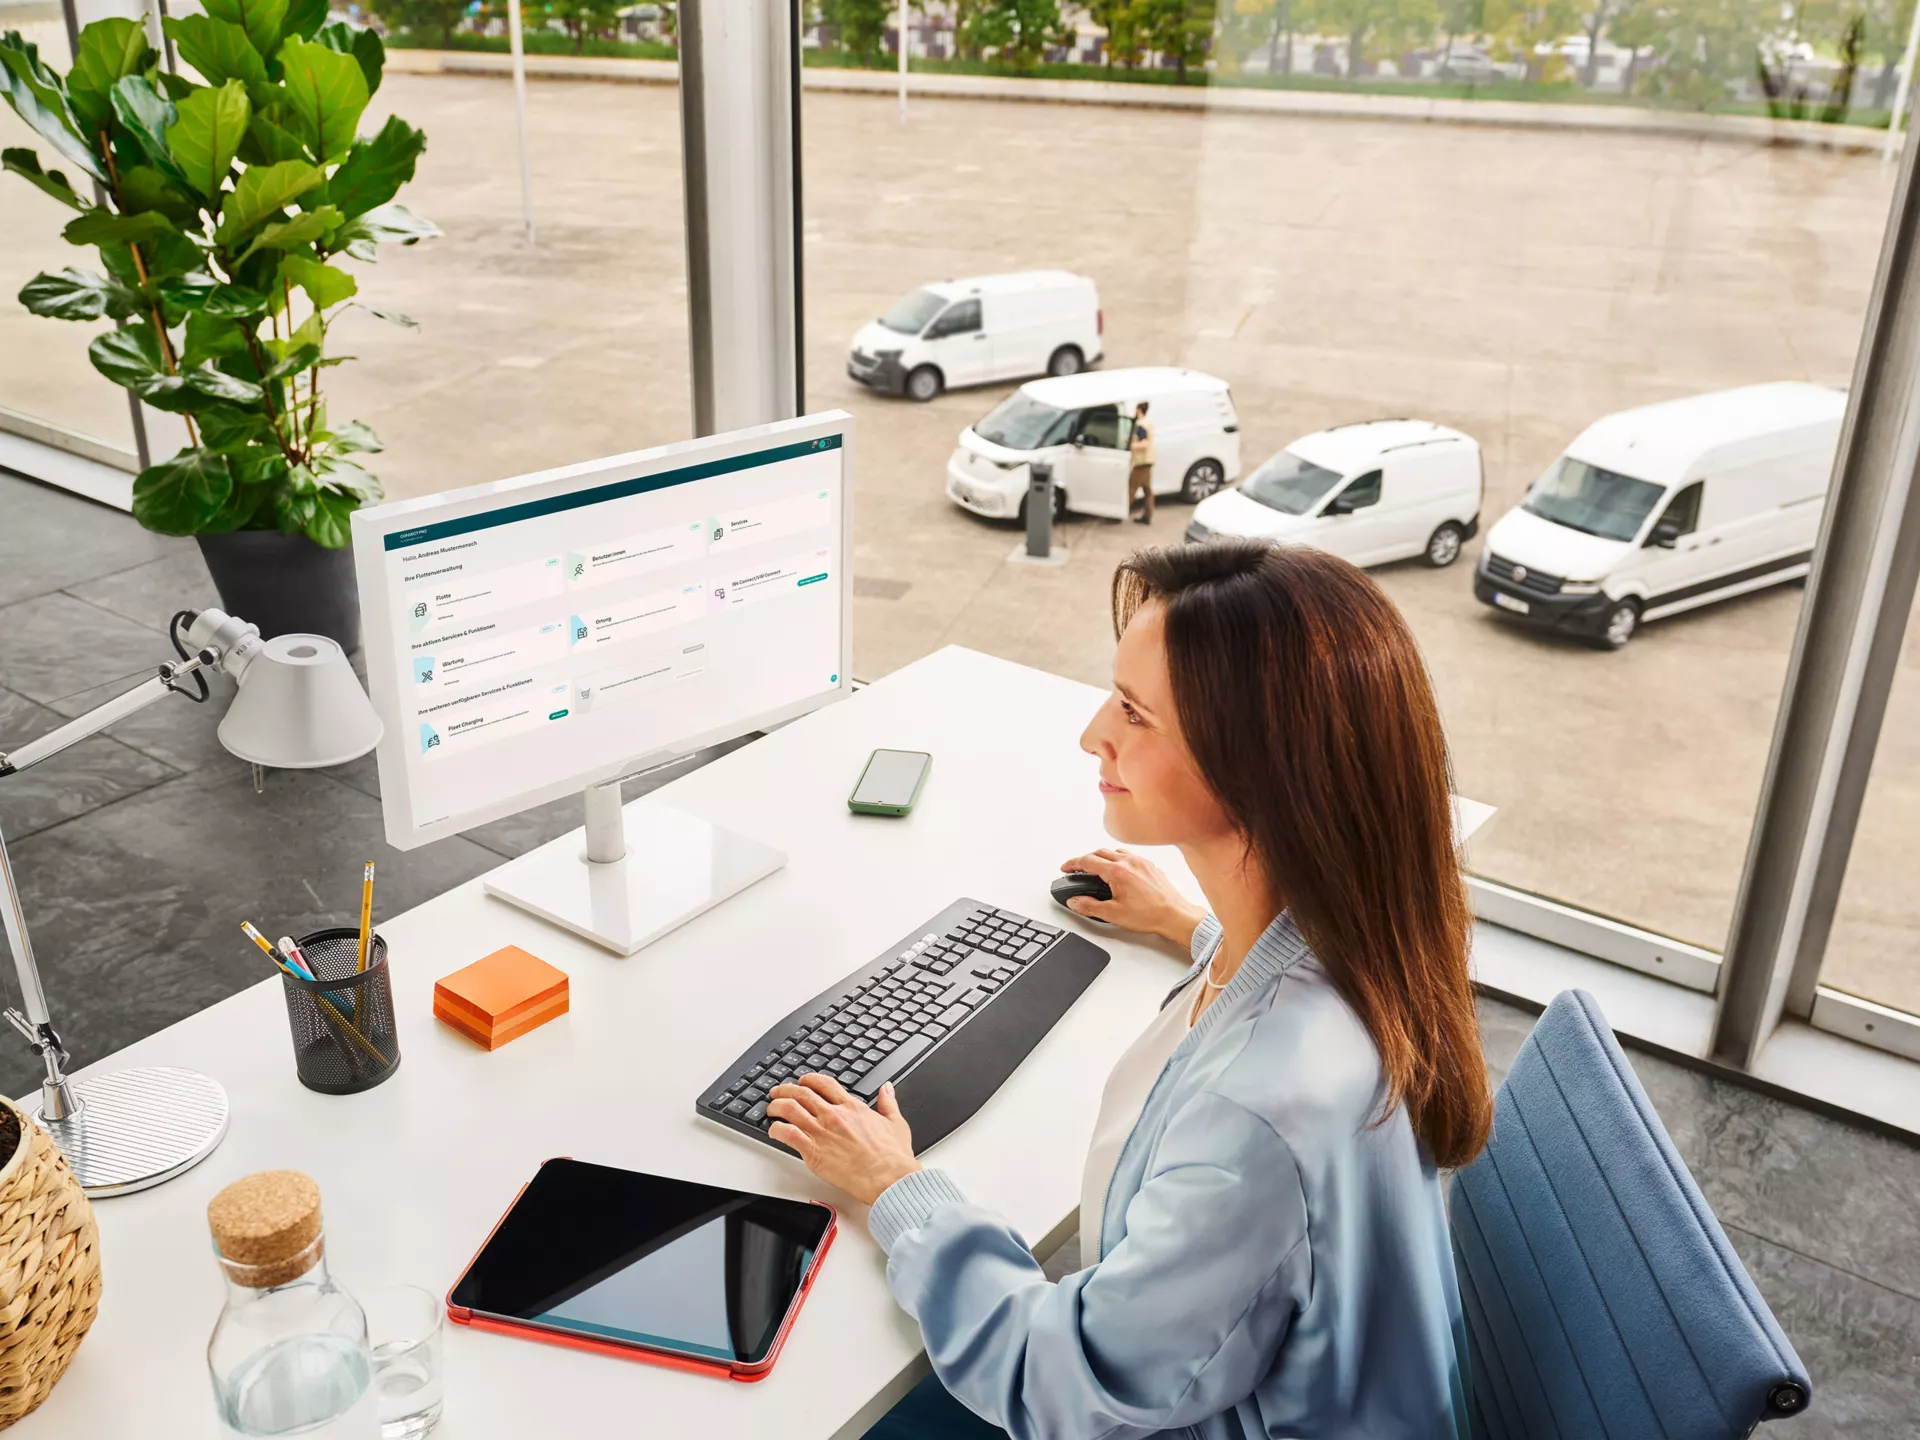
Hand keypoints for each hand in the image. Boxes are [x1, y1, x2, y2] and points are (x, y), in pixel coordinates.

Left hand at [767, 1074, 920, 1206]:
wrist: (888, 1177)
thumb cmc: (892, 1156)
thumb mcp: (896, 1122)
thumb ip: (888, 1103)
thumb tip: (886, 1088)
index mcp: (852, 1107)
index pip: (824, 1083)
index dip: (809, 1080)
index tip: (803, 1082)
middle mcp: (833, 1115)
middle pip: (801, 1093)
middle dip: (785, 1090)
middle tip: (778, 1092)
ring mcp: (822, 1132)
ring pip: (789, 1109)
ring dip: (776, 1106)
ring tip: (771, 1109)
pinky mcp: (814, 1152)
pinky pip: (787, 1134)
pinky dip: (777, 1129)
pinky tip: (774, 1131)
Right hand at [1059, 848, 1204, 947]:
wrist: (1174, 915)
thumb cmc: (1150, 914)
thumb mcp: (1113, 914)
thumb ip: (1089, 906)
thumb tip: (1075, 901)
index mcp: (1117, 871)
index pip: (1088, 861)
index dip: (1073, 864)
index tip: (1066, 868)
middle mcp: (1129, 862)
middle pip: (1099, 852)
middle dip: (1085, 859)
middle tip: (1076, 868)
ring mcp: (1141, 862)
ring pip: (1115, 851)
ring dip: (1101, 856)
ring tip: (1095, 867)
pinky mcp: (1150, 866)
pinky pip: (1129, 855)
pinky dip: (1117, 858)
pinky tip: (1118, 868)